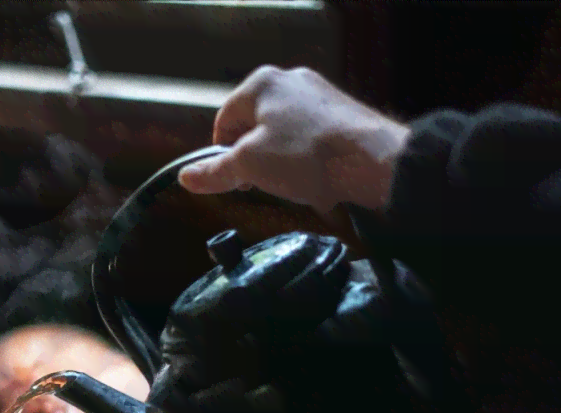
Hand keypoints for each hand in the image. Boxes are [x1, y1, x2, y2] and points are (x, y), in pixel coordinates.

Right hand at [178, 66, 410, 216]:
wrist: (375, 161)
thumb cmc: (306, 156)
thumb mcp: (250, 166)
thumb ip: (215, 172)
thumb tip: (185, 178)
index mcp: (261, 83)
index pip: (224, 121)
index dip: (222, 155)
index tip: (232, 181)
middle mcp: (289, 80)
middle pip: (254, 126)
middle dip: (253, 158)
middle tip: (262, 184)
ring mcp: (319, 94)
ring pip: (282, 133)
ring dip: (280, 161)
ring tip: (293, 183)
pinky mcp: (342, 112)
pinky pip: (310, 137)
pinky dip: (306, 159)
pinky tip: (316, 177)